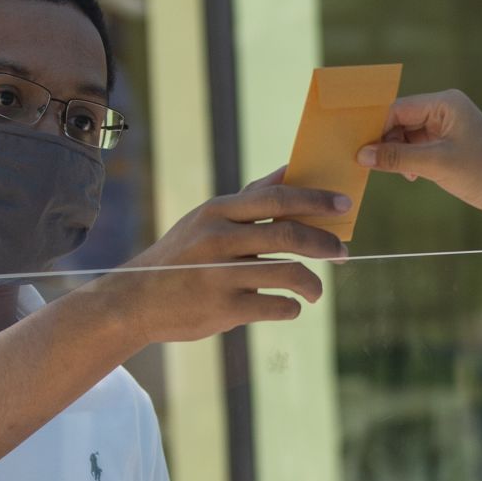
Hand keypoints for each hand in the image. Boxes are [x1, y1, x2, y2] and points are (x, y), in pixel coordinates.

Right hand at [95, 171, 347, 345]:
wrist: (136, 300)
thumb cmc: (182, 256)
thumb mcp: (207, 220)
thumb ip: (249, 199)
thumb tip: (291, 170)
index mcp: (217, 211)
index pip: (277, 197)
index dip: (316, 199)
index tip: (345, 203)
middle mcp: (218, 239)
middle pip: (289, 234)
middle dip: (325, 243)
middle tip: (343, 252)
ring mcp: (220, 275)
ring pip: (288, 273)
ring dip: (313, 284)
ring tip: (316, 292)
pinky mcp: (222, 309)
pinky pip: (275, 306)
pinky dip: (290, 308)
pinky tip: (289, 307)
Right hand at [356, 91, 481, 224]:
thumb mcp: (436, 165)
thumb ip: (397, 158)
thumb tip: (362, 154)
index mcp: (445, 103)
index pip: (398, 108)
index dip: (377, 128)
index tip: (359, 148)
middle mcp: (446, 109)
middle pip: (400, 120)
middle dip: (386, 142)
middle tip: (369, 164)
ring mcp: (448, 127)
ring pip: (408, 136)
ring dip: (397, 154)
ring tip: (395, 173)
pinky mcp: (450, 145)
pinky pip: (419, 147)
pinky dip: (409, 160)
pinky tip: (410, 176)